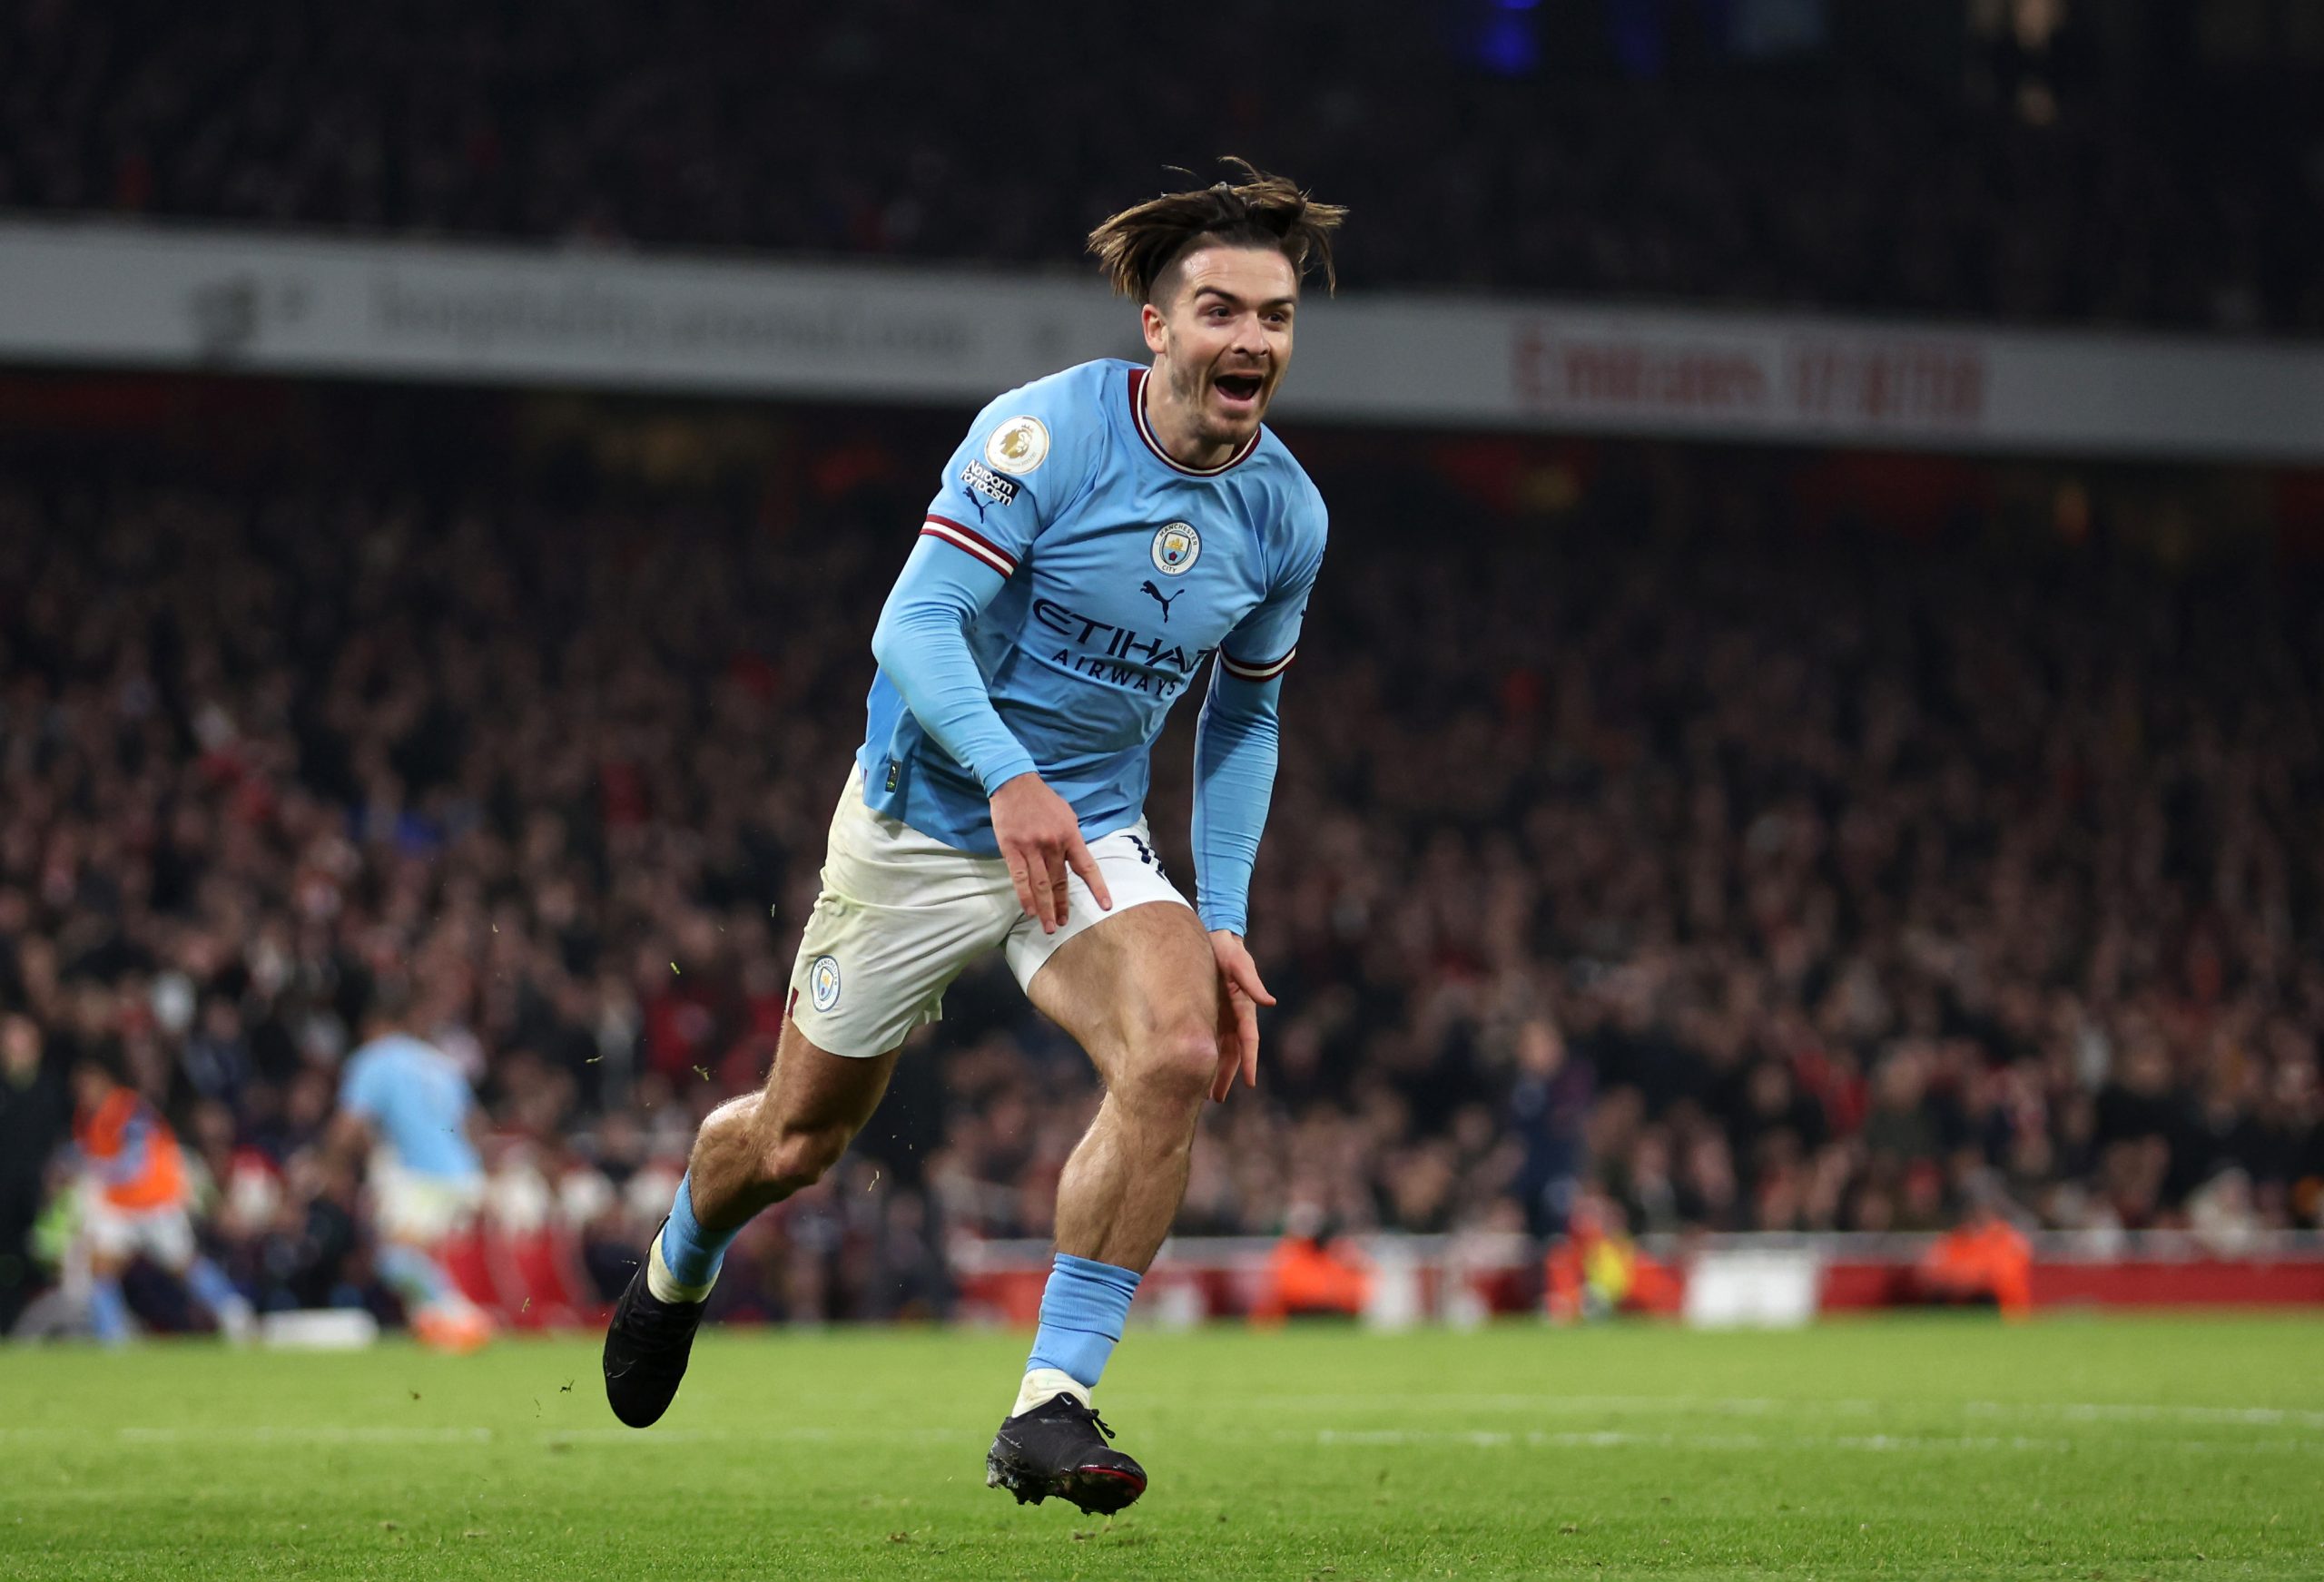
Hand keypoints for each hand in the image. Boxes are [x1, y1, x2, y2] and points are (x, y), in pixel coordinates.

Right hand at [989, 772, 1111, 933]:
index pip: (1087, 867)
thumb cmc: (1042, 800)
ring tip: (1049, 926)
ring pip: (1041, 885)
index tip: (1105, 905)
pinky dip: (1025, 897)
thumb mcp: (1067, 815)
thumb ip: (1072, 839)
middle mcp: (1053, 844)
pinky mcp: (1011, 849)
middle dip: (1062, 905)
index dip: (1097, 887)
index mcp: (1070, 835)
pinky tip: (1030, 911)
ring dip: (1046, 908)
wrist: (1014, 783)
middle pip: (1060, 881)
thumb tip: (1075, 859)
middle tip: (1063, 923)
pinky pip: (1020, 878)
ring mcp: (1031, 847)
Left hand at [1207, 930, 1276, 1102]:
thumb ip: (1252, 983)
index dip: (1250, 1062)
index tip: (1250, 1083)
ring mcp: (1221, 1016)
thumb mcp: (1239, 964)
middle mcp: (1235, 1017)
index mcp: (1245, 1008)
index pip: (1249, 1041)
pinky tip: (1193, 1069)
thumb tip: (1270, 1002)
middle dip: (1226, 1076)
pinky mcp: (1207, 1013)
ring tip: (1204, 1094)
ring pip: (1218, 1051)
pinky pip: (1206, 1040)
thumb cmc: (1229, 950)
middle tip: (1217, 1098)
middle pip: (1232, 1053)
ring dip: (1213, 1071)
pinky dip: (1203, 1056)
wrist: (1214, 938)